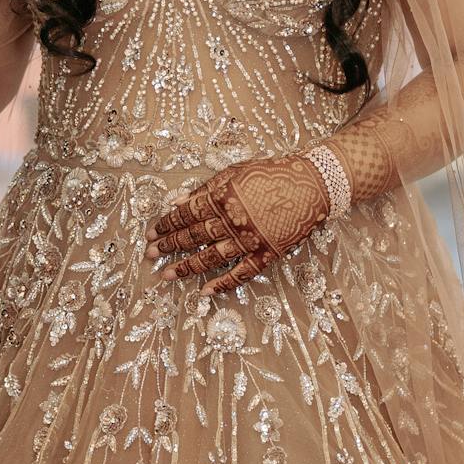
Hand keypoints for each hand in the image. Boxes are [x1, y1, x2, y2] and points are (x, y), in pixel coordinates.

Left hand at [151, 156, 329, 294]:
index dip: (165, 224)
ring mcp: (249, 241)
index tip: (150, 233)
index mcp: (222, 197)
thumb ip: (205, 189)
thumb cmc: (272, 174)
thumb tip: (176, 202)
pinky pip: (241, 273)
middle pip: (192, 236)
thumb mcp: (235, 172)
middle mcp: (232, 221)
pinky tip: (204, 291)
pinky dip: (222, 283)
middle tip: (149, 254)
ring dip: (186, 267)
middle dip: (168, 246)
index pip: (185, 214)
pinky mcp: (267, 254)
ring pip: (210, 257)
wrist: (314, 184)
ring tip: (166, 275)